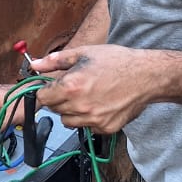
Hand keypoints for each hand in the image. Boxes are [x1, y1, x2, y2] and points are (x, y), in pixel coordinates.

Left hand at [29, 45, 153, 133]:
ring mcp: (94, 120)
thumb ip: (55, 61)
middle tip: (72, 87)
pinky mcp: (106, 128)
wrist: (146, 76)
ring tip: (86, 96)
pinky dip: (88, 119)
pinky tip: (99, 105)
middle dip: (58, 99)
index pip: (42, 97)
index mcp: (71, 86)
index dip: (45, 90)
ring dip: (71, 111)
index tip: (51, 86)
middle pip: (54, 110)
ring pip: (68, 121)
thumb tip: (35, 64)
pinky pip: (87, 127)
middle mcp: (80, 106)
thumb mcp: (83, 53)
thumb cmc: (116, 61)